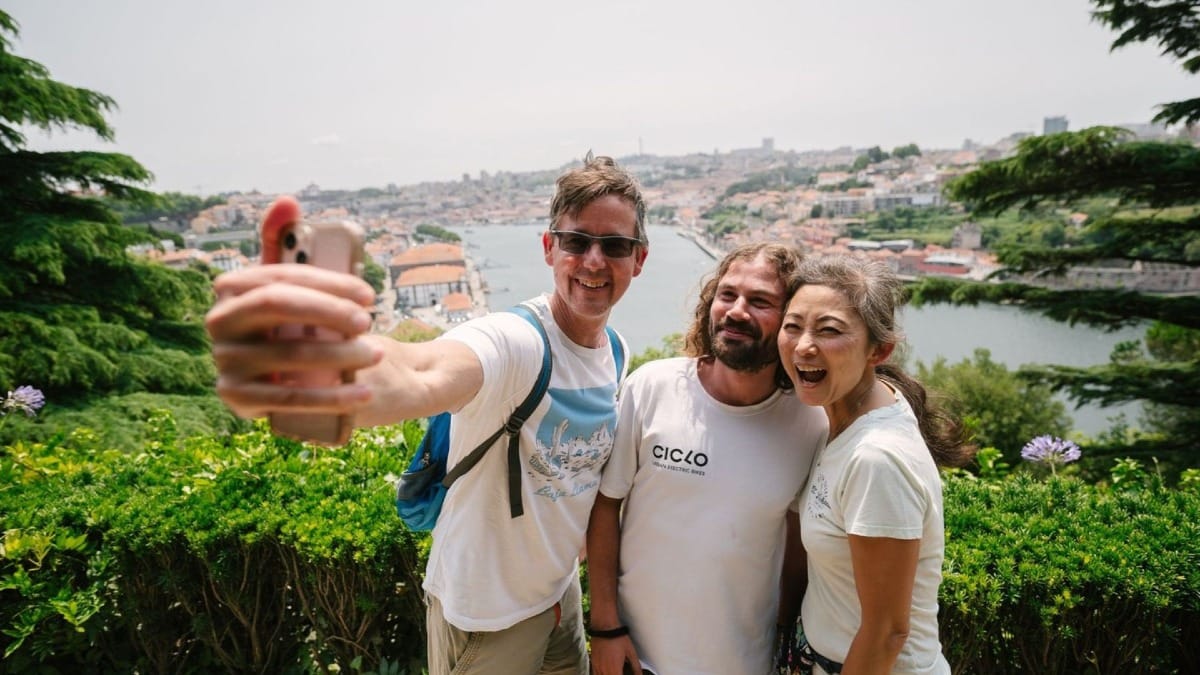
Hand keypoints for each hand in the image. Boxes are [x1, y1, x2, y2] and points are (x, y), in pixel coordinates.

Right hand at [205, 264, 380, 419]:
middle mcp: (220, 319)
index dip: (328, 283)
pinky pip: (289, 397)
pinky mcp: (235, 395)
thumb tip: (361, 295)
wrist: (278, 382)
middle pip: (277, 304)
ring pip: (289, 353)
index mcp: (234, 287)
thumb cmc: (295, 333)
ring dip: (340, 354)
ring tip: (374, 355)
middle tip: (366, 322)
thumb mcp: (298, 308)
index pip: (283, 276)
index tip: (367, 296)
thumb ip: (316, 293)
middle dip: (328, 310)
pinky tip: (363, 394)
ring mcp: (224, 358)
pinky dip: (332, 397)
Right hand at [590, 635, 640, 674]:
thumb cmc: (618, 637)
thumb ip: (636, 666)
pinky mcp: (593, 663)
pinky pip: (595, 674)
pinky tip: (606, 672)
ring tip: (614, 671)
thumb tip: (640, 674)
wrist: (604, 627)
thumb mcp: (631, 652)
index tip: (625, 674)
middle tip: (620, 672)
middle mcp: (605, 670)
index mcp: (615, 669)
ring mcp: (598, 667)